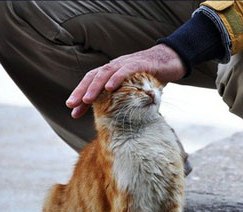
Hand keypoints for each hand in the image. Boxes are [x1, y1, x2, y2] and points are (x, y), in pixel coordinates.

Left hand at [65, 44, 185, 117]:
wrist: (170, 60)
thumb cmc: (153, 76)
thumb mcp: (135, 90)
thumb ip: (125, 100)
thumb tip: (118, 120)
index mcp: (112, 73)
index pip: (92, 83)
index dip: (81, 96)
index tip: (74, 113)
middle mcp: (115, 66)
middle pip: (93, 77)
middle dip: (81, 91)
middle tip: (71, 106)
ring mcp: (126, 63)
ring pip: (105, 73)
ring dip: (94, 87)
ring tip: (86, 100)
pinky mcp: (139, 64)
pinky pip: (124, 70)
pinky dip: (116, 78)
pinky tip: (109, 88)